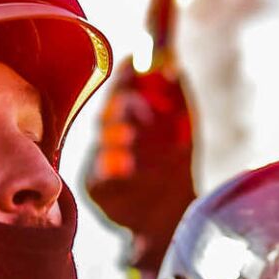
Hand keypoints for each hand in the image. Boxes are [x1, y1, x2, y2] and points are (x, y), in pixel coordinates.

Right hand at [83, 64, 195, 238]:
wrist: (174, 213)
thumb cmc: (175, 165)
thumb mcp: (182, 129)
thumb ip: (177, 97)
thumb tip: (172, 66)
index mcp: (127, 117)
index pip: (121, 90)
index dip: (126, 77)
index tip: (135, 65)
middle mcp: (108, 136)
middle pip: (107, 113)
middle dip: (120, 105)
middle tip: (132, 99)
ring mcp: (99, 161)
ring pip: (102, 143)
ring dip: (116, 138)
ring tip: (130, 136)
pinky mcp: (96, 187)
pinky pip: (99, 174)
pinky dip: (113, 169)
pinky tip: (127, 167)